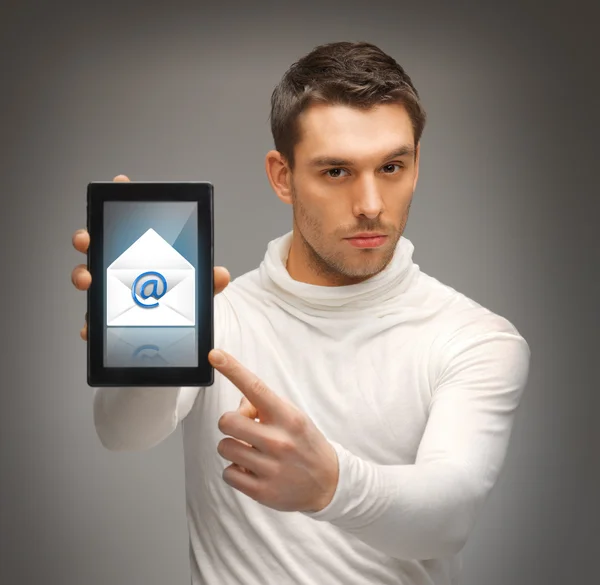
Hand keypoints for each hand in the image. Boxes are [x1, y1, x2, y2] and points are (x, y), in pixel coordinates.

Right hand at [71, 174, 230, 339]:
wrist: (177, 328)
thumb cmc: (181, 297)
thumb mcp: (197, 286)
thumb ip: (208, 280)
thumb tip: (221, 275)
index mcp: (141, 250)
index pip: (130, 218)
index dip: (124, 197)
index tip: (122, 182)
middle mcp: (120, 265)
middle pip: (95, 243)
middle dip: (86, 236)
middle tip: (87, 239)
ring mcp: (111, 288)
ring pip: (87, 276)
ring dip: (81, 274)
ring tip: (88, 280)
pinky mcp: (108, 315)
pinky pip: (93, 317)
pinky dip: (89, 322)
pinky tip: (89, 326)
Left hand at [209, 349, 338, 512]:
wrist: (329, 483)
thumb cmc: (305, 444)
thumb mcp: (293, 417)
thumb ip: (265, 407)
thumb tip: (240, 404)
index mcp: (288, 417)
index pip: (256, 387)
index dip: (233, 369)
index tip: (215, 355)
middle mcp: (279, 440)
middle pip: (227, 421)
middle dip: (230, 423)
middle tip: (245, 430)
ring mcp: (270, 467)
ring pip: (224, 447)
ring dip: (233, 447)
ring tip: (251, 452)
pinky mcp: (262, 491)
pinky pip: (228, 473)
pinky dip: (236, 471)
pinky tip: (253, 470)